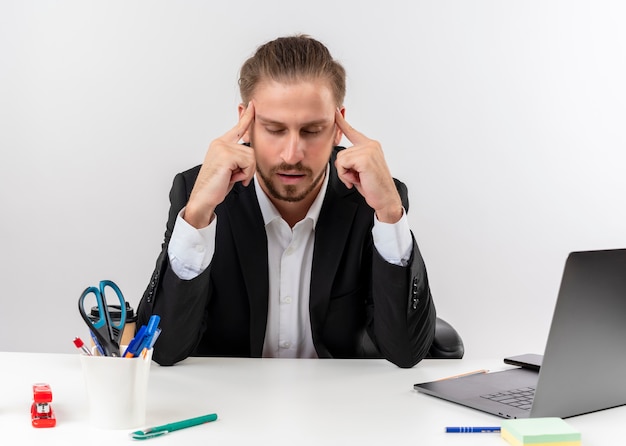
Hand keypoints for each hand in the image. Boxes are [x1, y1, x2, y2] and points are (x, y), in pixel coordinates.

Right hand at [184, 102, 255, 227]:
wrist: (203, 198)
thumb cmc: (216, 186)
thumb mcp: (231, 168)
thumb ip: (239, 157)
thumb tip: (249, 148)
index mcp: (221, 144)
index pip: (238, 127)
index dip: (246, 116)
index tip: (252, 104)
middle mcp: (220, 143)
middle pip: (251, 150)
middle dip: (249, 167)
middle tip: (235, 176)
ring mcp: (222, 147)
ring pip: (251, 157)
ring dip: (246, 172)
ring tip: (232, 177)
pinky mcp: (226, 155)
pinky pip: (248, 163)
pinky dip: (245, 174)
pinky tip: (232, 178)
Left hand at [334, 109, 402, 223]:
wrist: (385, 199)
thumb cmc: (373, 187)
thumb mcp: (360, 170)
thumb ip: (352, 160)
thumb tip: (339, 159)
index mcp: (370, 146)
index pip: (352, 132)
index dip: (342, 122)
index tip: (336, 111)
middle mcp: (371, 145)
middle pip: (341, 152)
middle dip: (344, 169)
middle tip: (357, 177)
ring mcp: (369, 150)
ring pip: (341, 159)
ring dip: (345, 173)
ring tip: (359, 179)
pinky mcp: (365, 158)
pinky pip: (343, 164)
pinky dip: (346, 175)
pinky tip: (357, 180)